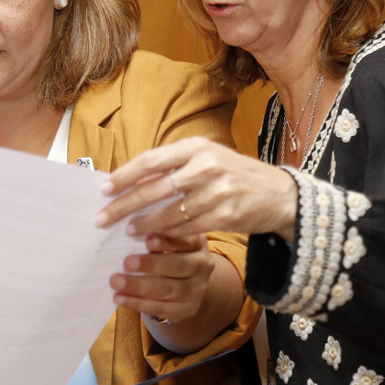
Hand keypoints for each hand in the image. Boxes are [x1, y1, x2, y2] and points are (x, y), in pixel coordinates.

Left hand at [98, 137, 297, 241]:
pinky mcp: (226, 216)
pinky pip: (187, 229)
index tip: (104, 189)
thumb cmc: (235, 175)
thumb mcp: (207, 158)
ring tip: (127, 230)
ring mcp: (218, 192)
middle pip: (154, 189)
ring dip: (144, 224)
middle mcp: (206, 166)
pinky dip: (168, 234)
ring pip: (169, 213)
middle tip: (103, 218)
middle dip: (124, 205)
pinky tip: (155, 237)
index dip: (125, 175)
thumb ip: (174, 165)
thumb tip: (131, 179)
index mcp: (197, 147)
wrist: (281, 195)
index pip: (151, 160)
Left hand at [111, 232, 213, 324]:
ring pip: (171, 290)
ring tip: (116, 282)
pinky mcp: (188, 309)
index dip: (166, 241)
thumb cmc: (164, 250)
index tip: (146, 239)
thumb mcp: (163, 237)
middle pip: (179, 266)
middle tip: (126, 263)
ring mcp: (198, 289)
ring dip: (140, 286)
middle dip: (151, 265)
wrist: (182, 279)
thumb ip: (151, 233)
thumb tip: (130, 230)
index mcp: (197, 242)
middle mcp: (203, 264)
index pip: (185, 240)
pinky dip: (138, 303)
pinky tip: (119, 298)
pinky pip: (163, 308)